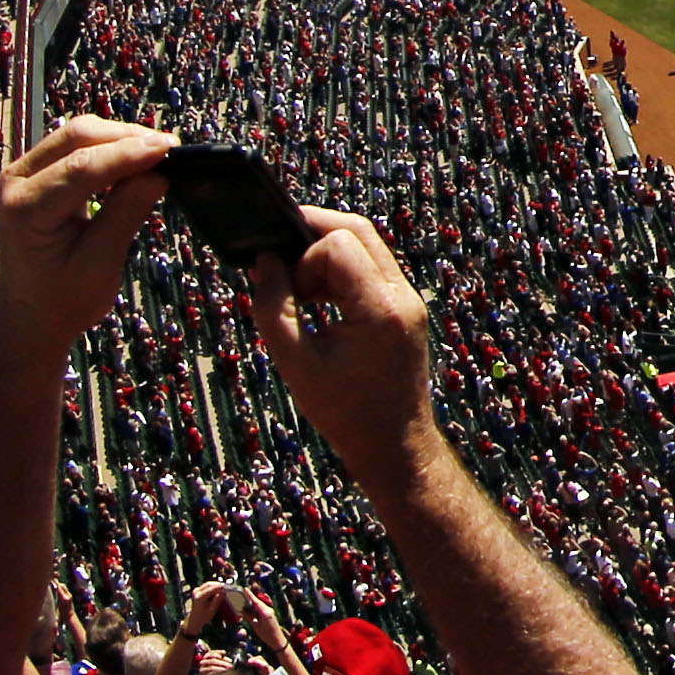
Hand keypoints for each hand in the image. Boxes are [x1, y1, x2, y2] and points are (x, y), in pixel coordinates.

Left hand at [0, 116, 175, 350]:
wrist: (31, 313)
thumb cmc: (62, 299)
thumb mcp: (99, 266)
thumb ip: (125, 215)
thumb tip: (158, 174)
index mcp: (25, 210)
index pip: (82, 168)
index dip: (129, 154)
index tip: (171, 149)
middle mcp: (16, 183)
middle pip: (77, 137)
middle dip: (127, 138)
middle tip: (171, 150)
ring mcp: (23, 173)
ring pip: (78, 134)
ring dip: (120, 139)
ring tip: (158, 155)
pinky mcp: (36, 172)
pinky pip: (75, 145)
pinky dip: (109, 147)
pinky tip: (135, 159)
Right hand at [240, 209, 439, 491]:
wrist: (394, 445)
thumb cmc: (345, 413)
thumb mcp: (294, 363)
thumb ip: (273, 308)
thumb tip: (264, 260)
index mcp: (380, 309)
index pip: (339, 244)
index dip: (302, 258)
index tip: (288, 291)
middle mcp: (403, 296)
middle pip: (358, 229)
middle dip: (313, 234)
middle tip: (279, 258)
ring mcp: (409, 299)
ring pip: (368, 244)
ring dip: (326, 253)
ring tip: (299, 290)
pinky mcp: (406, 307)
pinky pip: (373, 268)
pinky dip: (342, 271)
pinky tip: (318, 300)